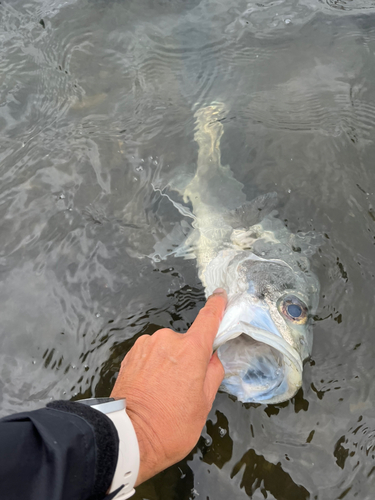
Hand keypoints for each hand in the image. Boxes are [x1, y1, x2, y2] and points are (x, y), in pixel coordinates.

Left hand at [110, 288, 226, 484]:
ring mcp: (146, 345)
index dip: (217, 305)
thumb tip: (211, 357)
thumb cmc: (171, 426)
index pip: (208, 318)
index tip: (221, 295)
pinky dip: (153, 365)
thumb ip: (212, 372)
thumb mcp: (204, 403)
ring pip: (166, 348)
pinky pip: (150, 354)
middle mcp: (167, 340)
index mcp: (191, 350)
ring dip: (168, 362)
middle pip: (186, 342)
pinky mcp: (131, 353)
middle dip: (188, 358)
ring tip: (163, 391)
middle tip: (183, 387)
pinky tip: (149, 387)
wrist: (128, 438)